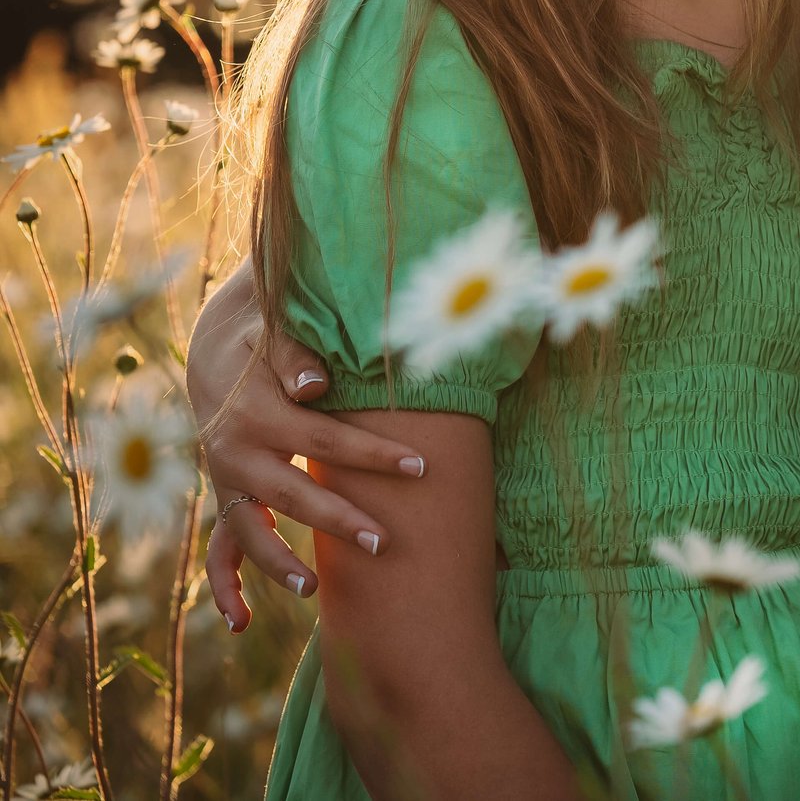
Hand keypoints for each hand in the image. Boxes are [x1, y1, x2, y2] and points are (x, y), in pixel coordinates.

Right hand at [187, 275, 427, 630]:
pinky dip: (226, 587)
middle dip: (337, 521)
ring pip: (248, 531)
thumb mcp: (276, 337)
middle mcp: (234, 453)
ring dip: (279, 563)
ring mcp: (224, 480)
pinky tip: (241, 624)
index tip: (422, 466)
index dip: (373, 454)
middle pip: (290, 495)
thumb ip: (296, 359)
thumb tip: (317, 385)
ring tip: (314, 590)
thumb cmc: (265, 342)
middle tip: (383, 543)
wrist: (215, 352)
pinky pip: (218, 549)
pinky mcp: (224, 496)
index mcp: (256, 413)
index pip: (325, 440)